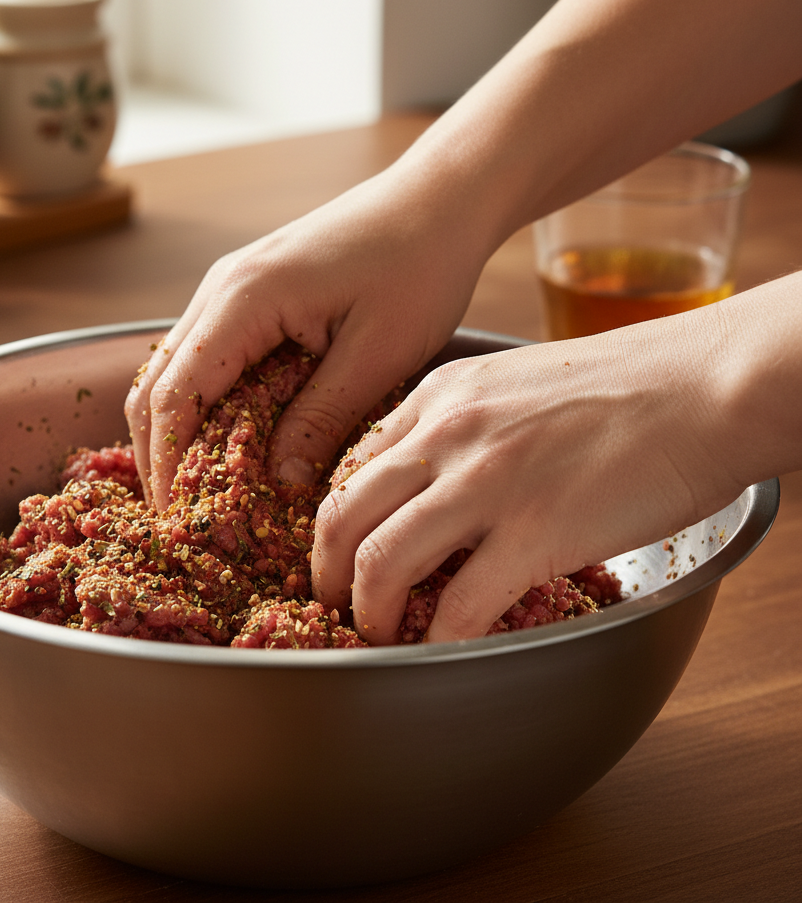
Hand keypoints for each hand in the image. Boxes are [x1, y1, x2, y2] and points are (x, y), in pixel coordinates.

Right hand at [124, 166, 496, 507]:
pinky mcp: (251, 293)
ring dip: (181, 430)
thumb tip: (277, 481)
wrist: (438, 199)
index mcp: (244, 300)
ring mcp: (231, 287)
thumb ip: (322, 417)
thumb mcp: (378, 353)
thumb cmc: (419, 265)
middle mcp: (221, 289)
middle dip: (161, 454)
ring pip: (176, 370)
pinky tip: (235, 440)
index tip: (176, 521)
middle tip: (184, 517)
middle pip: (156, 384)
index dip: (167, 465)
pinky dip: (207, 403)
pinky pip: (207, 356)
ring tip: (206, 490)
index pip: (173, 395)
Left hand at [311, 317, 746, 642]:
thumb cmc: (625, 385)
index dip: (335, 519)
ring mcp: (486, 483)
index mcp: (438, 397)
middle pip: (341, 515)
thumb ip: (462, 425)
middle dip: (325, 571)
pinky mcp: (534, 532)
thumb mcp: (513, 381)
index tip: (340, 551)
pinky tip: (441, 650)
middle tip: (334, 602)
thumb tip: (434, 485)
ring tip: (378, 634)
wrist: (705, 384)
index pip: (351, 465)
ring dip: (369, 612)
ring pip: (379, 562)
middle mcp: (446, 435)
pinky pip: (459, 605)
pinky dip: (438, 640)